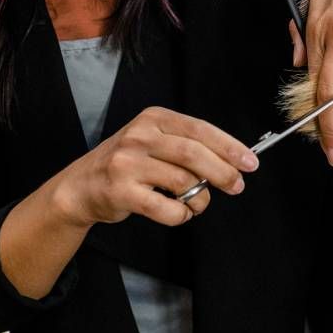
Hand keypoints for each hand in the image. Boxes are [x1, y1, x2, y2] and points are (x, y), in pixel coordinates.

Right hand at [55, 106, 258, 227]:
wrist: (82, 185)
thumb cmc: (127, 163)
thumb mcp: (153, 141)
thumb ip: (186, 145)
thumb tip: (232, 160)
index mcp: (153, 118)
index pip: (200, 129)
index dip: (229, 146)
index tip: (250, 162)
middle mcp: (140, 136)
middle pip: (194, 154)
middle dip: (223, 173)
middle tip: (237, 186)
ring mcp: (128, 163)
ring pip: (183, 182)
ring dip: (199, 199)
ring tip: (197, 203)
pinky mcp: (122, 191)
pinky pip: (166, 208)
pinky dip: (181, 214)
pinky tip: (179, 212)